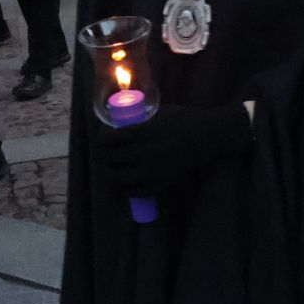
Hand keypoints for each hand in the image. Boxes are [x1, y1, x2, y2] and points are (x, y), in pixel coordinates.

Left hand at [92, 102, 252, 194]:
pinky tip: (125, 184)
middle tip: (100, 154)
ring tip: (111, 167)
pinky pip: (136, 191)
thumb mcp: (160, 113)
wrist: (207, 137)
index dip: (98, 142)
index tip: (96, 142)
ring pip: (120, 177)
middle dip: (102, 156)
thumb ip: (142, 119)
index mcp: (142, 133)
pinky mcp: (161, 182)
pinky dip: (127, 189)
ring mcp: (152, 170)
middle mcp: (144, 153)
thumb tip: (122, 122)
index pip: (109, 141)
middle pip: (111, 159)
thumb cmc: (185, 119)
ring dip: (112, 172)